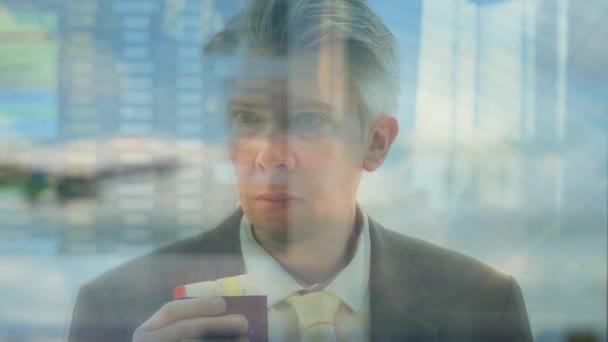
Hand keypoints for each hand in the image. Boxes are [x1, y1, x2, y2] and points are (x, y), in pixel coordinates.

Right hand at [132, 297, 248, 341]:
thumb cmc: (182, 341)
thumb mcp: (178, 335)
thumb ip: (197, 325)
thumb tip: (230, 312)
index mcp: (147, 333)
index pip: (171, 311)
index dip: (197, 305)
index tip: (223, 303)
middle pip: (183, 330)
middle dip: (215, 325)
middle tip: (243, 322)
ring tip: (245, 340)